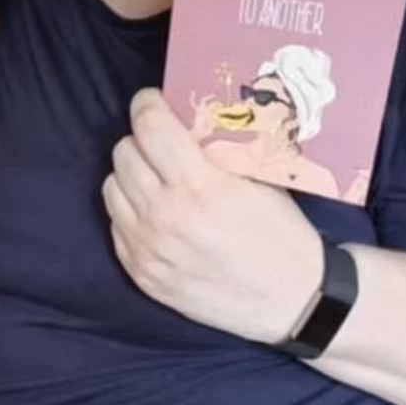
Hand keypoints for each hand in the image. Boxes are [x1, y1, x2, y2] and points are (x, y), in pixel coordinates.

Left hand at [102, 89, 322, 343]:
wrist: (294, 303)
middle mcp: (164, 216)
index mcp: (197, 186)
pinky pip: (115, 225)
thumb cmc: (281, 235)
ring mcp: (147, 248)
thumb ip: (214, 148)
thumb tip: (183, 115)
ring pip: (111, 187)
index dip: (147, 104)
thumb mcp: (256, 179)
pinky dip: (129, 212)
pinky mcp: (140, 274)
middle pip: (123, 153)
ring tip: (155, 178)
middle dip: (140, 140)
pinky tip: (154, 213)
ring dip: (130, 176)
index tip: (151, 101)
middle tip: (159, 143)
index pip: (149, 126)